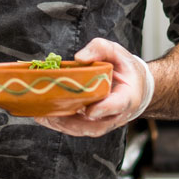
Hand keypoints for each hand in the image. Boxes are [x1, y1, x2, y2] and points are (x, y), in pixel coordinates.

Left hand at [34, 38, 151, 136]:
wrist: (135, 86)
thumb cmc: (124, 67)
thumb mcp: (116, 51)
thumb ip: (99, 49)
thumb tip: (78, 58)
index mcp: (127, 96)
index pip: (117, 105)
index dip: (104, 109)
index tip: (90, 110)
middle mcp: (116, 114)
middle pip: (96, 124)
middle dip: (73, 122)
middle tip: (53, 114)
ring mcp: (104, 121)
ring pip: (84, 129)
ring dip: (62, 125)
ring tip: (42, 116)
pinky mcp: (93, 123)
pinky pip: (77, 128)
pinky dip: (60, 124)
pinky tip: (44, 116)